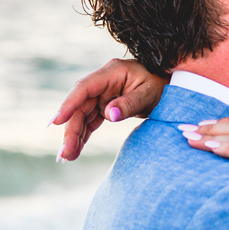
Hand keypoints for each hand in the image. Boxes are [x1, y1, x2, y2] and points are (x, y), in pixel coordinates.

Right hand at [52, 59, 166, 160]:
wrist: (171, 85)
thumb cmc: (162, 85)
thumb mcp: (149, 94)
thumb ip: (129, 104)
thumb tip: (109, 115)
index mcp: (112, 72)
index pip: (84, 88)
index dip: (69, 104)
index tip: (57, 122)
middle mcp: (103, 82)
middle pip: (80, 106)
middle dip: (71, 130)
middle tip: (65, 153)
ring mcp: (103, 94)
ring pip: (82, 116)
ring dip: (75, 136)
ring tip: (68, 157)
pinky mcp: (105, 105)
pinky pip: (91, 121)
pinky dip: (84, 135)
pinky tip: (76, 150)